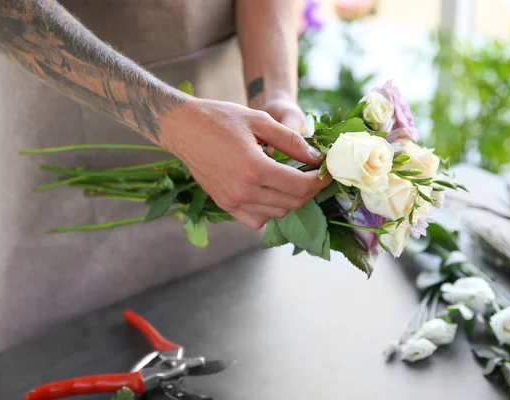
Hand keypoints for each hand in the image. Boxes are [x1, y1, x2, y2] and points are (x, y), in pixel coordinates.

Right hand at [157, 98, 330, 229]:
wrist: (182, 128)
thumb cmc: (220, 118)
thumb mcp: (260, 120)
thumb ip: (291, 140)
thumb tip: (315, 157)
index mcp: (254, 168)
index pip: (300, 185)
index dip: (319, 180)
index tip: (327, 171)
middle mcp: (243, 191)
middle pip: (292, 202)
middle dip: (309, 190)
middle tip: (314, 175)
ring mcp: (232, 201)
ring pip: (277, 214)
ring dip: (291, 200)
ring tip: (293, 181)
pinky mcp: (224, 204)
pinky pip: (256, 220)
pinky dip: (270, 211)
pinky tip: (271, 193)